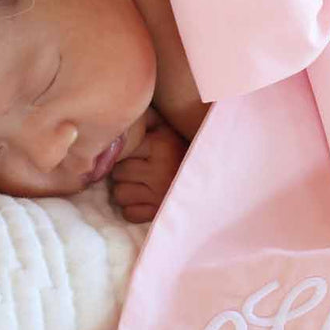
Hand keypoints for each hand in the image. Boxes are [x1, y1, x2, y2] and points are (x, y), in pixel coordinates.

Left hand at [108, 107, 188, 223]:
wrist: (212, 177)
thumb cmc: (182, 151)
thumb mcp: (167, 130)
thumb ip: (147, 121)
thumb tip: (122, 115)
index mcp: (162, 146)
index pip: (122, 151)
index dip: (124, 152)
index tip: (133, 154)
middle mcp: (160, 170)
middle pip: (118, 174)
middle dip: (123, 172)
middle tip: (136, 170)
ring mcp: (159, 195)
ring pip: (120, 195)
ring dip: (125, 191)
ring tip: (138, 184)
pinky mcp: (158, 214)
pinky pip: (129, 214)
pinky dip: (132, 209)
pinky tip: (143, 199)